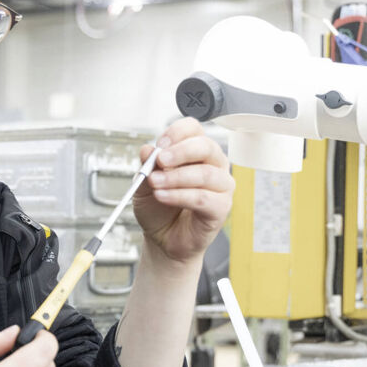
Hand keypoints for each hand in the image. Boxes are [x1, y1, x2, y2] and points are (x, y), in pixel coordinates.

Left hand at [132, 117, 233, 265]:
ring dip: (177, 177)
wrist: (162, 237)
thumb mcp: (145, 183)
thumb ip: (147, 166)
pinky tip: (163, 197)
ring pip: (206, 173)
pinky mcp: (221, 207)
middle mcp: (213, 164)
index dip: (178, 133)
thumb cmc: (159, 208)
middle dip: (180, 152)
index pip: (194, 129)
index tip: (160, 144)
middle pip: (206, 146)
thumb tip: (147, 150)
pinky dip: (180, 196)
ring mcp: (221, 186)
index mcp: (196, 151)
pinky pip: (204, 198)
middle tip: (159, 160)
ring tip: (156, 184)